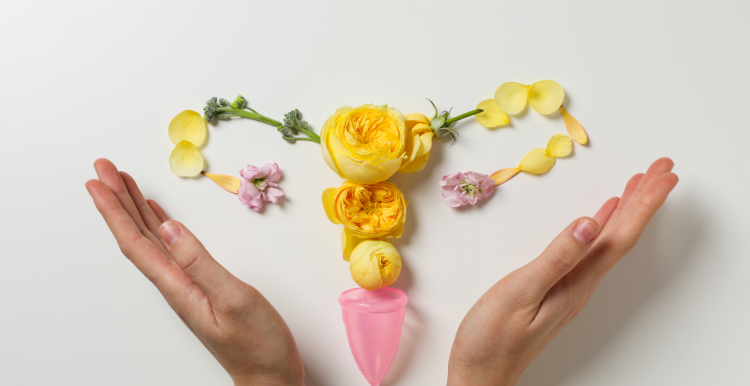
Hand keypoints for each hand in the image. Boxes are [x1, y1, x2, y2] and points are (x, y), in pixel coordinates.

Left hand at [85, 159, 303, 385]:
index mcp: (178, 286)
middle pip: (137, 236)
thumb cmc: (257, 345)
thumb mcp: (233, 300)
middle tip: (102, 167)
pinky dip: (159, 226)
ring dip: (134, 209)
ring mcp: (187, 286)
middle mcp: (176, 284)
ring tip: (122, 182)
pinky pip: (171, 248)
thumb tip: (169, 227)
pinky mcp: (201, 286)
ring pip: (152, 240)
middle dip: (117, 200)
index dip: (114, 210)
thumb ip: (200, 263)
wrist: (269, 377)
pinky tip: (157, 216)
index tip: (97, 180)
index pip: (136, 241)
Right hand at [447, 157, 678, 385]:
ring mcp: (570, 286)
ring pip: (608, 240)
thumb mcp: (521, 292)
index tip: (664, 175)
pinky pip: (590, 250)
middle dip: (645, 199)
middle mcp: (581, 283)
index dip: (645, 203)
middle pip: (622, 236)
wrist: (480, 372)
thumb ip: (556, 258)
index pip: (620, 236)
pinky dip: (601, 227)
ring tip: (640, 183)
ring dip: (628, 210)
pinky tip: (601, 217)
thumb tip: (589, 222)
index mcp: (577, 282)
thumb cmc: (492, 339)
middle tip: (662, 168)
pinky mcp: (557, 288)